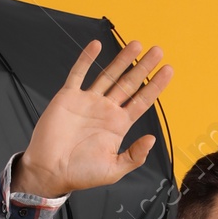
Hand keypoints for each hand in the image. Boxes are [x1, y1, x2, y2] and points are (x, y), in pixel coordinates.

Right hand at [12, 38, 173, 199]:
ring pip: (108, 75)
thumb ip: (134, 156)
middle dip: (144, 67)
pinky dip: (86, 59)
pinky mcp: (68, 97)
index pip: (141, 101)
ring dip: (122, 59)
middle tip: (158, 51)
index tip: (168, 71)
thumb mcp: (113, 170)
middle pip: (129, 83)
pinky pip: (78, 73)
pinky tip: (97, 45)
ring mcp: (87, 101)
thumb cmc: (80, 174)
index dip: (155, 86)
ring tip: (136, 45)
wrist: (50, 171)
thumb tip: (151, 139)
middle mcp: (105, 110)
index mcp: (118, 125)